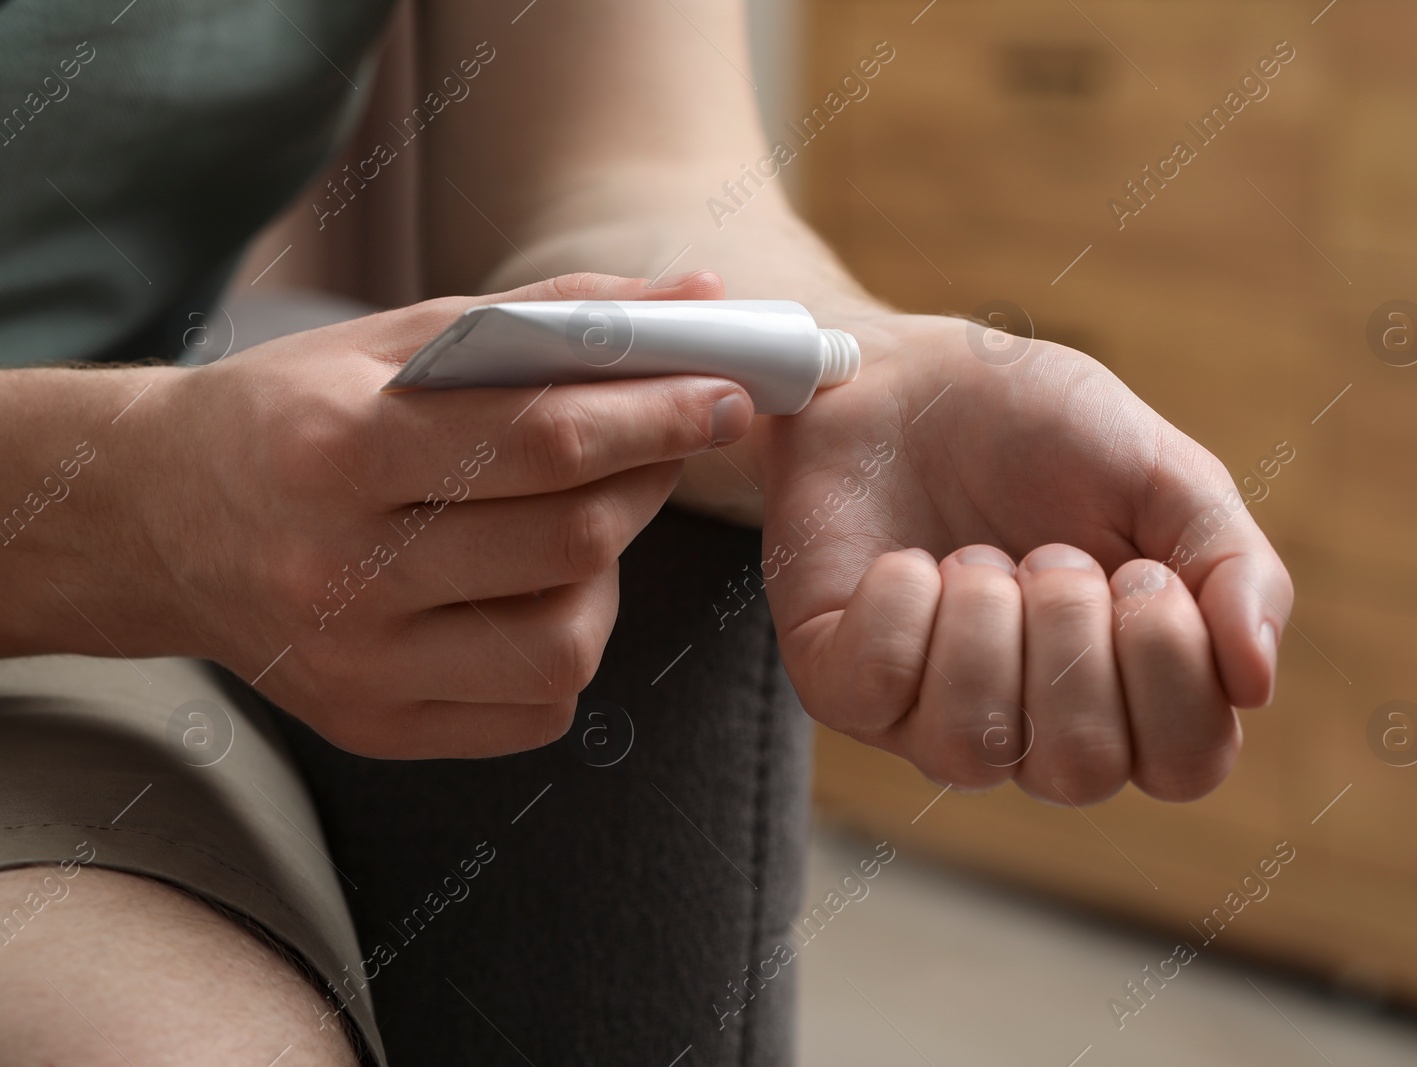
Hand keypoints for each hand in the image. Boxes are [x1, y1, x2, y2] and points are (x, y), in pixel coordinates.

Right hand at [96, 272, 750, 756]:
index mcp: (336, 451)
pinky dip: (567, 643)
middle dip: (652, 476)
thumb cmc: (293, 414)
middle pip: (568, 539)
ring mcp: (356, 666)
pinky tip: (536, 591)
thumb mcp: (398, 340)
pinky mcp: (373, 728)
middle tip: (678, 434)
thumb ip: (548, 317)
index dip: (657, 416)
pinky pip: (535, 707)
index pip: (541, 440)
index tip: (729, 392)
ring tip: (581, 519)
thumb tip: (694, 295)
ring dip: (611, 570)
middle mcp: (340, 572)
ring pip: (566, 639)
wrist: (155, 523)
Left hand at [751, 311, 1292, 802]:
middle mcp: (1031, 724)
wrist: (907, 375)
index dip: (1173, 671)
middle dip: (1071, 635)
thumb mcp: (1164, 472)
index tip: (1143, 572)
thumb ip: (1234, 567)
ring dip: (984, 622)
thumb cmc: (1040, 432)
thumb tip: (1257, 681)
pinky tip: (909, 561)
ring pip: (970, 747)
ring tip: (975, 555)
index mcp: (1125, 689)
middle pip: (1081, 772)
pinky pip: (877, 686)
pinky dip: (903, 603)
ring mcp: (928, 713)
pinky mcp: (843, 683)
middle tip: (1049, 552)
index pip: (1186, 766)